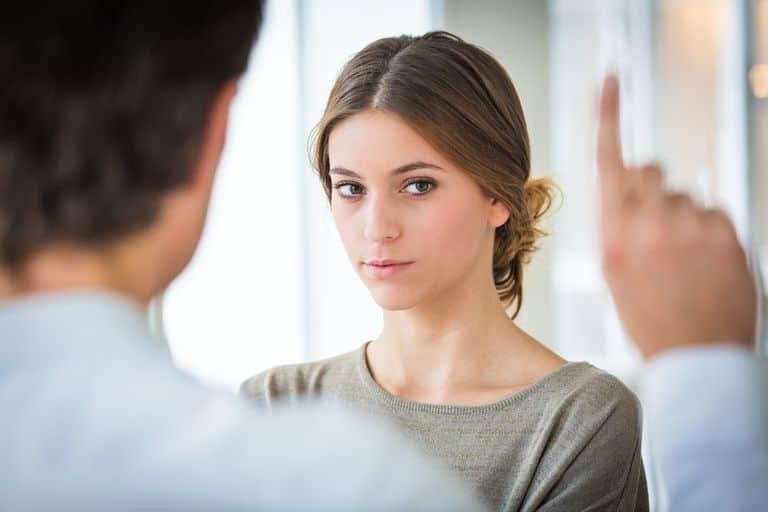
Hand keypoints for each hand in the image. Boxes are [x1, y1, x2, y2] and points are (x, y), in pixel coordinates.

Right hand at [596, 75, 755, 358]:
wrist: (695, 356)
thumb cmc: (650, 316)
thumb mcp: (615, 272)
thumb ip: (621, 223)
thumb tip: (639, 189)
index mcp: (613, 235)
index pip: (609, 161)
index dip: (609, 116)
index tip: (611, 80)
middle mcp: (648, 224)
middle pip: (650, 169)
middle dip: (652, 186)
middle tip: (658, 223)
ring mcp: (689, 228)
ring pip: (685, 194)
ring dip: (684, 215)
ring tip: (686, 259)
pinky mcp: (726, 234)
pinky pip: (715, 211)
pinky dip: (711, 231)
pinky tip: (707, 263)